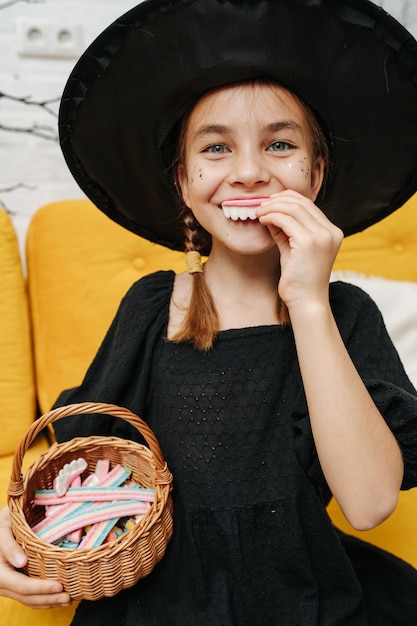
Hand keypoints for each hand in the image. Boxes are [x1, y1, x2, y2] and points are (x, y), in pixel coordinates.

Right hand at [0, 506, 70, 607]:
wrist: (0, 532)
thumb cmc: (4, 525)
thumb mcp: (4, 531)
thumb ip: (9, 546)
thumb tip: (21, 562)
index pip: (22, 585)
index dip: (41, 588)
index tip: (59, 586)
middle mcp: (2, 584)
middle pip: (26, 597)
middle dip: (48, 599)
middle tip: (68, 597)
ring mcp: (8, 587)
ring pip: (28, 601)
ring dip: (48, 602)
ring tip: (67, 600)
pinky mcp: (14, 586)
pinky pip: (28, 598)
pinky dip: (43, 600)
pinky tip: (57, 598)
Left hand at [257, 190, 342, 309]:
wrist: (306, 302)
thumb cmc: (299, 280)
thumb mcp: (293, 249)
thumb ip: (285, 231)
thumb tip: (270, 213)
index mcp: (332, 232)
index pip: (309, 204)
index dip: (287, 199)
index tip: (270, 203)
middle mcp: (330, 231)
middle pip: (302, 202)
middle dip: (278, 200)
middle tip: (260, 205)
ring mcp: (321, 236)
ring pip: (293, 208)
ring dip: (272, 207)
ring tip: (258, 212)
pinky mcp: (308, 242)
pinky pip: (285, 220)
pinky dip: (271, 216)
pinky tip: (262, 220)